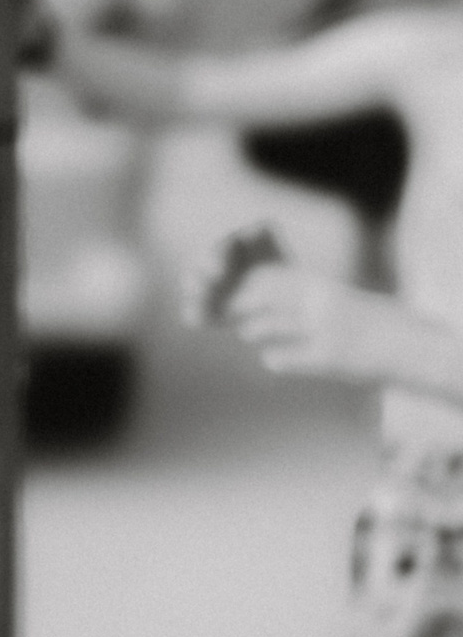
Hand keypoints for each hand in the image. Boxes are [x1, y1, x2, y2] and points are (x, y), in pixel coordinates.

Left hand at [223, 264, 416, 383]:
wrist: (408, 347)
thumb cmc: (364, 321)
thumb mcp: (333, 296)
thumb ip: (301, 291)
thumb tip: (255, 292)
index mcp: (319, 285)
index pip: (266, 276)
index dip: (243, 285)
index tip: (232, 293)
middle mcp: (318, 302)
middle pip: (259, 298)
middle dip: (237, 307)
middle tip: (229, 316)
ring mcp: (322, 329)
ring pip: (265, 327)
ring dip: (252, 331)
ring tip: (249, 334)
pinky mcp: (328, 358)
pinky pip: (284, 358)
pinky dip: (273, 359)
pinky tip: (272, 360)